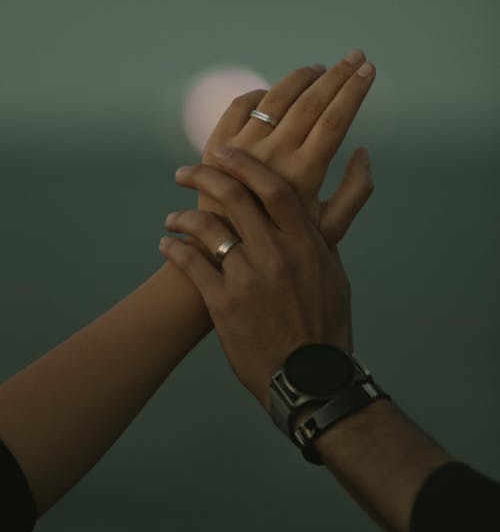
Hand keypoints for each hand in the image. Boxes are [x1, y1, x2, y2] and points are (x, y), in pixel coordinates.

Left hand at [159, 149, 352, 412]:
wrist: (310, 380)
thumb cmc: (326, 324)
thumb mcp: (336, 274)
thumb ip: (326, 231)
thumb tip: (334, 189)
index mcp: (305, 243)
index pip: (273, 187)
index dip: (244, 164)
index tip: (222, 151)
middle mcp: (276, 255)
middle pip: (234, 197)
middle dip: (204, 176)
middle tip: (185, 171)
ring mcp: (248, 279)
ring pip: (206, 229)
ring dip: (182, 217)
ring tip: (172, 217)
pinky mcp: (223, 305)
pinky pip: (190, 265)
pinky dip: (174, 249)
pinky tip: (167, 245)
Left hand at [200, 50, 374, 246]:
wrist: (222, 257)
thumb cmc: (283, 248)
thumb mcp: (329, 230)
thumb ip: (355, 192)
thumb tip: (363, 151)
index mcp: (303, 174)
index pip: (335, 119)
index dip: (354, 90)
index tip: (369, 69)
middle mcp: (272, 155)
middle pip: (310, 102)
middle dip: (337, 75)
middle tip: (355, 56)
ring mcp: (241, 148)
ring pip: (275, 97)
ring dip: (300, 78)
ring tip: (319, 70)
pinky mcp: (214, 147)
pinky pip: (240, 106)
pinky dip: (259, 93)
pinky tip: (274, 92)